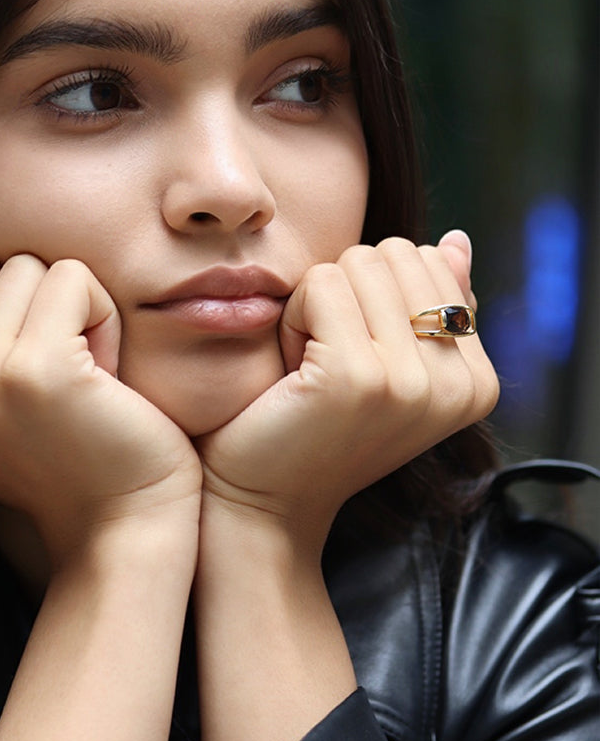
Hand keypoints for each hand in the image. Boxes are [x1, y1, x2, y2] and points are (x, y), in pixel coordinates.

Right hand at [0, 246, 200, 563]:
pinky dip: (101, 313)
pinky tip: (105, 374)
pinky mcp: (34, 371)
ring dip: (67, 310)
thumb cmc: (63, 458)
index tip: (17, 376)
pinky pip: (69, 277)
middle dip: (22, 299)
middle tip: (55, 370)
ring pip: (21, 267)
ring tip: (81, 378)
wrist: (121, 527)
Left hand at [196, 234, 498, 548]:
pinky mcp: (359, 376)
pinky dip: (293, 317)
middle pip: (396, 253)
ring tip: (310, 368)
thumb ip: (426, 304)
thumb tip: (455, 239)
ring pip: (358, 262)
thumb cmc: (314, 428)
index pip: (430, 261)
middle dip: (347, 294)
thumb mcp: (385, 364)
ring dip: (317, 305)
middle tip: (326, 362)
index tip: (355, 361)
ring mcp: (413, 382)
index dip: (373, 296)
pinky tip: (292, 371)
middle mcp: (459, 385)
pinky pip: (321, 284)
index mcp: (478, 382)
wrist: (263, 501)